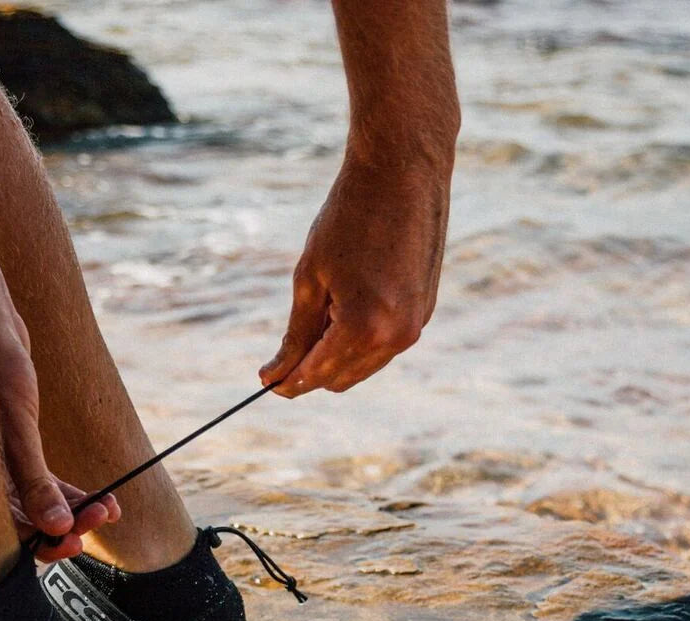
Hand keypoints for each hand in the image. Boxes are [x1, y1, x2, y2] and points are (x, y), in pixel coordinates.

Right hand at [0, 235, 119, 562]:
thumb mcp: (14, 423)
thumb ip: (32, 477)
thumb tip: (55, 527)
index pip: (4, 531)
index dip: (41, 542)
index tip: (75, 539)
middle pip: (24, 523)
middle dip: (63, 527)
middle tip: (101, 521)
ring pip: (38, 504)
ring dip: (73, 510)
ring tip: (110, 509)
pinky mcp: (14, 444)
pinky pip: (42, 480)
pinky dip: (68, 491)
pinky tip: (101, 498)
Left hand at [260, 153, 451, 397]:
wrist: (403, 169)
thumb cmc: (348, 218)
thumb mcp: (309, 278)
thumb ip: (295, 334)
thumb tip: (274, 376)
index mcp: (364, 327)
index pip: (316, 375)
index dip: (286, 381)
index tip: (264, 379)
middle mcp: (396, 336)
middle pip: (340, 380)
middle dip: (309, 371)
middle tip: (283, 351)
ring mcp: (415, 326)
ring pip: (362, 368)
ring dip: (335, 357)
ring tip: (318, 315)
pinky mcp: (424, 313)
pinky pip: (382, 347)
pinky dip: (359, 340)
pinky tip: (344, 308)